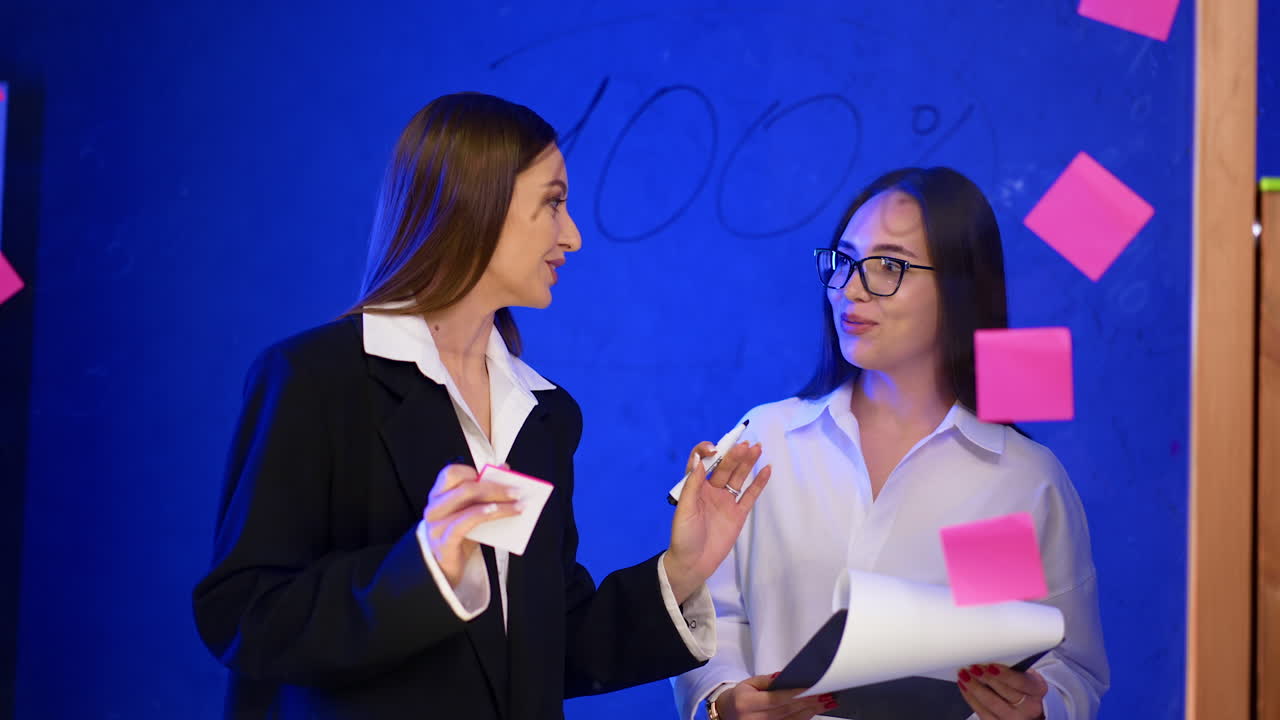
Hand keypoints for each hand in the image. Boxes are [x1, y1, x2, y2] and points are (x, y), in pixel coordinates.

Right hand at [423, 463, 522, 586]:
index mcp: (438, 495)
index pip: (452, 473)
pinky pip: (465, 522)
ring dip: (498, 501)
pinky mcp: (443, 541)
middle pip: (465, 486)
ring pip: (468, 502)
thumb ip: (483, 493)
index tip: (500, 474)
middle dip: (495, 487)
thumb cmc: (458, 538)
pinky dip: (484, 514)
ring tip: (519, 505)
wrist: (442, 571)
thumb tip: (504, 469)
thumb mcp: (469, 513)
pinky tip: (500, 512)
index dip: (476, 470)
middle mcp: (434, 507)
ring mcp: (436, 524)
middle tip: (518, 491)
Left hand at [664, 441, 771, 602]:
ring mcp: (726, 501)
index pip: (701, 462)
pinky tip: (767, 469)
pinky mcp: (738, 514)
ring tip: (757, 448)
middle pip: (724, 467)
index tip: (714, 450)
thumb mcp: (684, 509)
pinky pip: (750, 495)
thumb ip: (692, 484)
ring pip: (739, 477)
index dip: (707, 452)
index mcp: (695, 487)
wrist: (693, 564)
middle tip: (745, 445)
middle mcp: (711, 490)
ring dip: (747, 463)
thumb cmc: (683, 536)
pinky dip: (759, 483)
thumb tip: (699, 459)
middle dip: (734, 455)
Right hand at [713, 673, 836, 719]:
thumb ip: (768, 680)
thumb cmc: (740, 697)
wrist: (728, 714)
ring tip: (827, 702)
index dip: (796, 694)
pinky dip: (804, 718)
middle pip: (788, 710)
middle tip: (827, 693)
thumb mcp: (749, 683)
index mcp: (747, 703)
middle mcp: (754, 719)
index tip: (813, 688)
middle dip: (809, 701)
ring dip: (811, 711)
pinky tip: (814, 710)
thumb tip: (786, 676)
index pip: (776, 699)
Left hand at [957, 664, 1048, 719]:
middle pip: (1005, 693)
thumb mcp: (1025, 673)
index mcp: (1037, 689)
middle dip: (986, 679)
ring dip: (975, 688)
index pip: (1022, 682)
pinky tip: (965, 687)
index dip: (1005, 674)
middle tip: (973, 668)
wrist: (1027, 706)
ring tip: (965, 675)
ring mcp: (1015, 718)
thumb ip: (1012, 667)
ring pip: (992, 704)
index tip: (990, 665)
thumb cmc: (1022, 684)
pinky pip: (983, 713)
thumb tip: (989, 654)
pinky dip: (971, 698)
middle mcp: (1029, 707)